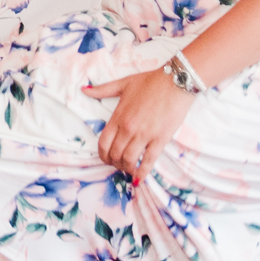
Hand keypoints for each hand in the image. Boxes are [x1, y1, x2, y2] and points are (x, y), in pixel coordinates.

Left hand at [83, 66, 198, 181]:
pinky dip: (142, 172)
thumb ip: (102, 90)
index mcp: (118, 117)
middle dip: (114, 163)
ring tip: (129, 169)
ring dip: (126, 168)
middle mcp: (128, 128)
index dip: (102, 155)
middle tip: (118, 165)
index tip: (106, 159)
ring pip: (129, 160)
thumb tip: (83, 90)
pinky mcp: (160, 139)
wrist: (176, 81)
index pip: (103, 143)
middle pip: (114, 154)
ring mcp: (144, 135)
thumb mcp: (123, 83)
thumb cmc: (150, 82)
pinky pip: (148, 161)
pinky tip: (139, 178)